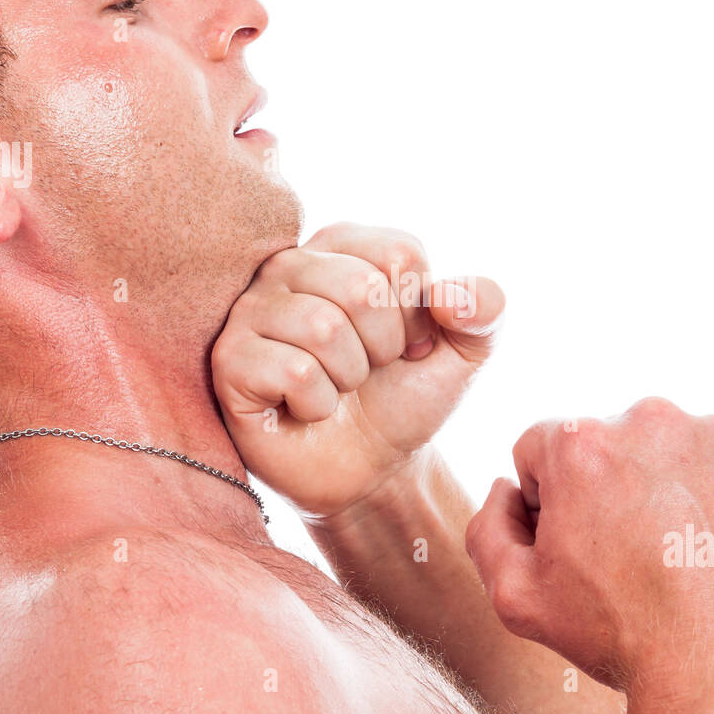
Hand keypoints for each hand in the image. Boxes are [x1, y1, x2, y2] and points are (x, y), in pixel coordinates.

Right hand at [212, 223, 503, 517]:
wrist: (369, 469)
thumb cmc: (405, 397)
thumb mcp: (464, 351)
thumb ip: (484, 308)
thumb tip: (451, 296)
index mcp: (343, 244)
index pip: (399, 254)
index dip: (418, 314)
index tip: (406, 343)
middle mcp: (289, 264)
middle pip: (359, 288)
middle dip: (384, 348)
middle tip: (369, 371)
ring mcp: (251, 311)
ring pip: (322, 328)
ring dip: (349, 377)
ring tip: (337, 388)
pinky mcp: (229, 361)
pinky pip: (294, 371)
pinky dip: (319, 404)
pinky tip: (306, 409)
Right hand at [465, 398, 713, 713]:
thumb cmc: (620, 635)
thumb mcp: (515, 596)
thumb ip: (487, 528)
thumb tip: (507, 490)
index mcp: (579, 442)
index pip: (542, 451)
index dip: (550, 503)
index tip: (579, 545)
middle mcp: (648, 419)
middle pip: (610, 443)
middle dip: (610, 488)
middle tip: (632, 555)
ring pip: (672, 449)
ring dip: (669, 487)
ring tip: (682, 554)